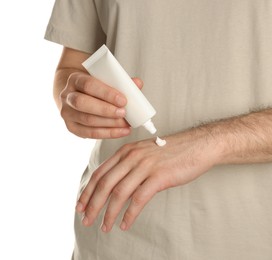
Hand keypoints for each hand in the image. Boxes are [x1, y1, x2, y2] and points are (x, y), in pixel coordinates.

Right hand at [59, 72, 142, 138]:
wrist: (77, 94)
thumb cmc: (95, 87)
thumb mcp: (104, 79)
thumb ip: (121, 81)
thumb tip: (138, 83)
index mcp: (75, 79)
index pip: (88, 84)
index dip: (106, 93)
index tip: (123, 100)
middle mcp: (67, 96)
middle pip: (83, 103)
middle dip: (106, 110)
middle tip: (124, 113)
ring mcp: (67, 113)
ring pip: (87, 120)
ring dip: (109, 124)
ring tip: (126, 124)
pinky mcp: (72, 127)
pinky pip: (90, 133)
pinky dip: (108, 134)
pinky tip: (122, 132)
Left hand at [75, 129, 221, 231]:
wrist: (196, 146)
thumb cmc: (170, 152)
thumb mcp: (144, 153)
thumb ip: (128, 166)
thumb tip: (114, 186)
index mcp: (126, 151)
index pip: (99, 173)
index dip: (87, 191)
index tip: (80, 206)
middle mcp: (132, 157)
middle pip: (105, 184)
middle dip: (93, 205)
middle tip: (86, 220)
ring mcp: (145, 166)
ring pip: (119, 193)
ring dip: (109, 213)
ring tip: (105, 226)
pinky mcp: (159, 176)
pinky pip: (139, 199)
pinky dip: (130, 214)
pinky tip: (125, 224)